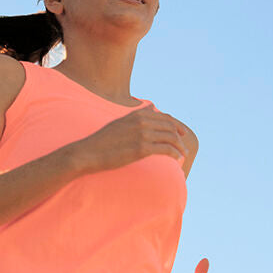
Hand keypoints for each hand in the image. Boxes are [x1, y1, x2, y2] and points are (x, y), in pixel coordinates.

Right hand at [75, 105, 191, 173]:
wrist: (89, 152)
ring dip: (179, 146)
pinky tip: (177, 159)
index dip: (175, 125)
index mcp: (137, 114)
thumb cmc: (101, 142)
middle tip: (184, 147)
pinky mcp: (141, 148)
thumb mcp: (118, 123)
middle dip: (180, 136)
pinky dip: (174, 153)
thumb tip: (147, 113)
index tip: (181, 134)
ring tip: (183, 155)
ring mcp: (142, 134)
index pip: (164, 117)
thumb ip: (134, 118)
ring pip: (170, 137)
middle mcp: (142, 121)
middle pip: (170, 126)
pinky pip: (165, 149)